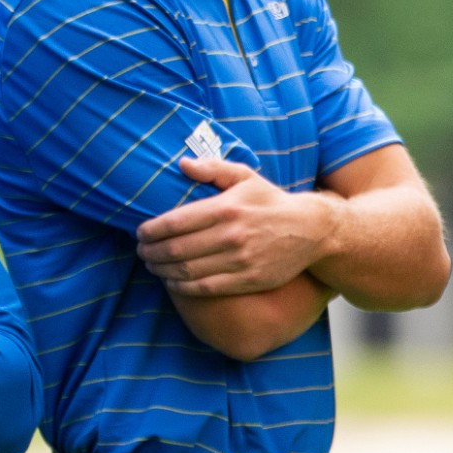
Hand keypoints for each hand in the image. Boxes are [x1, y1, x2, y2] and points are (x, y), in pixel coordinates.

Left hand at [137, 155, 336, 297]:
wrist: (311, 231)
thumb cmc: (272, 202)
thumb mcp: (246, 177)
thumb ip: (213, 169)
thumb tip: (182, 165)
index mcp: (226, 208)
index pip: (175, 222)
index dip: (151, 230)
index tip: (141, 232)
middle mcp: (231, 235)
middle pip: (176, 249)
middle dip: (151, 252)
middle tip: (141, 251)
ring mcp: (239, 260)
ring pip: (187, 271)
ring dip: (162, 270)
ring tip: (152, 265)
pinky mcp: (247, 280)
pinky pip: (205, 288)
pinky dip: (182, 287)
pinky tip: (173, 281)